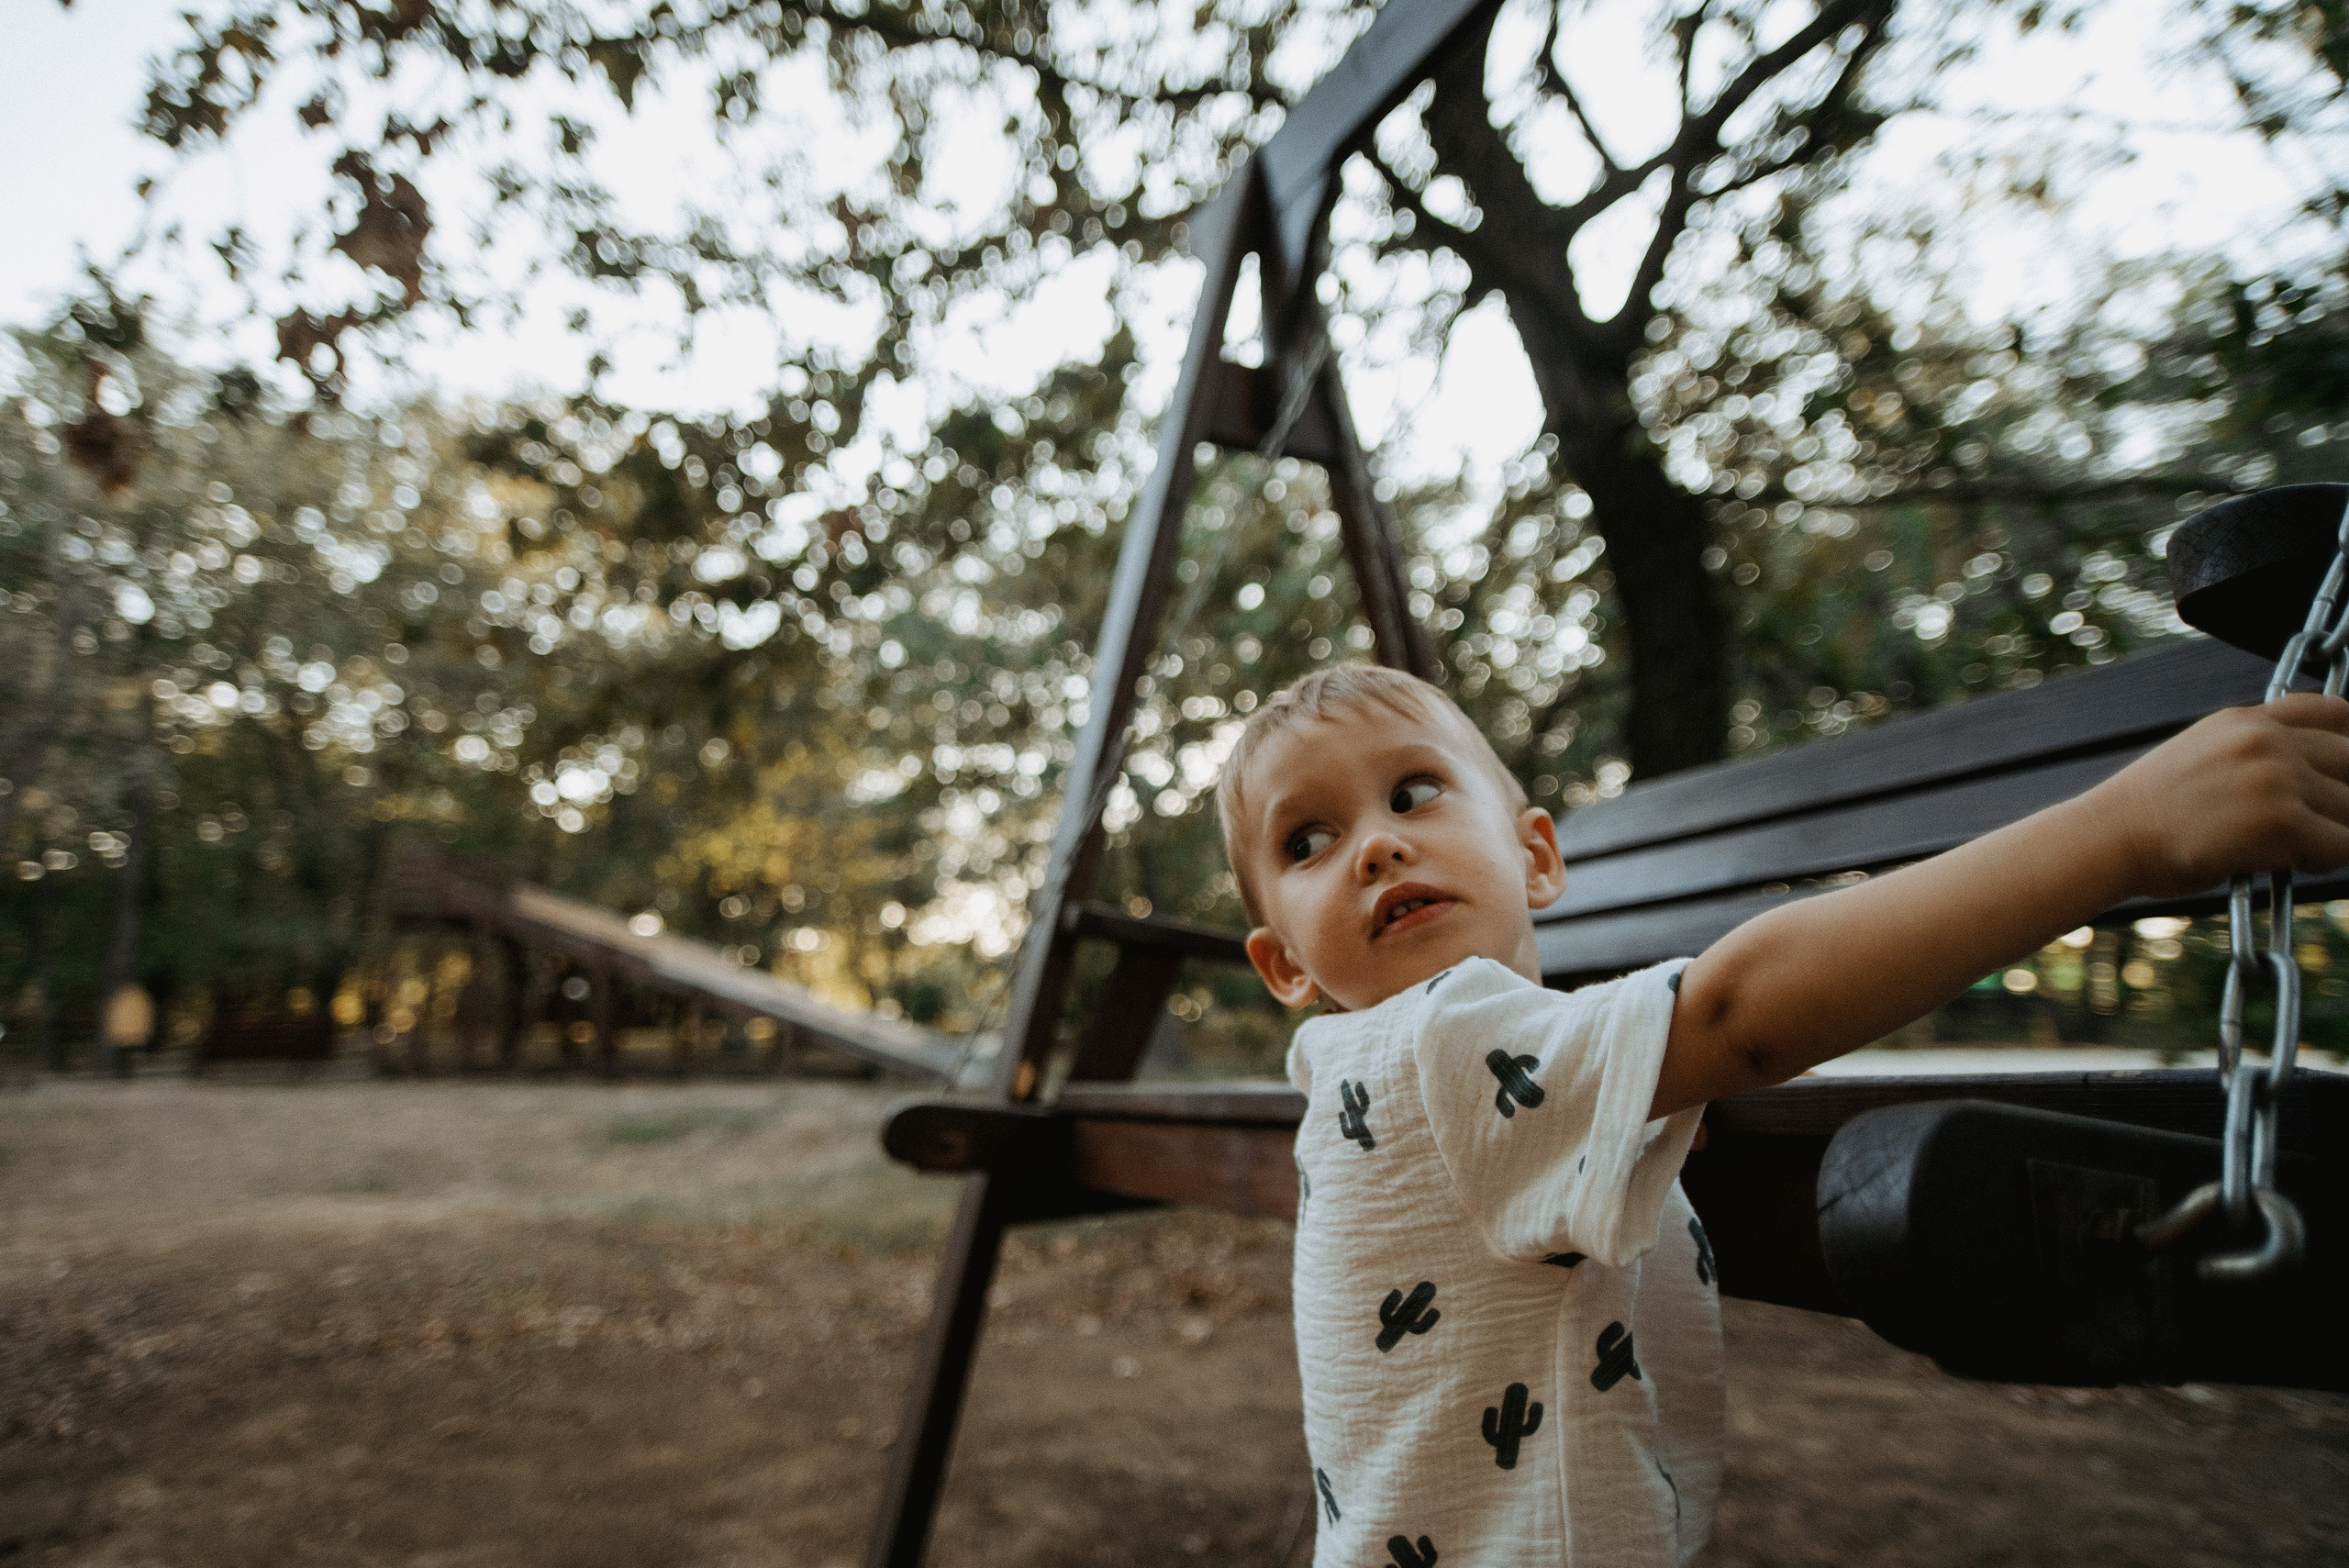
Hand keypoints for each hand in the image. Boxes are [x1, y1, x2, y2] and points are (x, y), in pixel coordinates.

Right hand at [2091, 692, 2348, 900]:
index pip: (2334, 711)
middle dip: (2344, 794)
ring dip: (2335, 830)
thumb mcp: (2198, 754)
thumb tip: (2301, 771)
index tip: (2344, 768)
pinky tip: (2293, 863)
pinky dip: (2327, 859)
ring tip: (2298, 847)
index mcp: (2246, 720)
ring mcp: (2276, 778)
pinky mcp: (2281, 821)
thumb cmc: (2147, 813)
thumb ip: (2251, 750)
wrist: (2109, 838)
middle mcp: (2266, 740)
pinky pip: (2343, 844)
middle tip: (2320, 821)